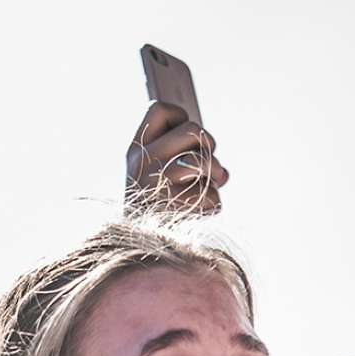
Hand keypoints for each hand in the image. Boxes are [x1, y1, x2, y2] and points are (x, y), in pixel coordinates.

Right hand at [125, 101, 227, 215]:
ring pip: (206, 161)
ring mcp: (157, 185)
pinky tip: (199, 211)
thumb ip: (182, 154)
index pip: (158, 109)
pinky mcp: (175, 209)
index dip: (180, 118)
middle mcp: (142, 163)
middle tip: (206, 165)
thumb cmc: (153, 207)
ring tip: (211, 183)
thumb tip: (220, 167)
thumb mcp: (155, 173)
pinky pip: (212, 197)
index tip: (183, 140)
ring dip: (216, 172)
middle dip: (209, 144)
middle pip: (194, 129)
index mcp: (134, 150)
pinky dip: (212, 204)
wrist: (137, 246)